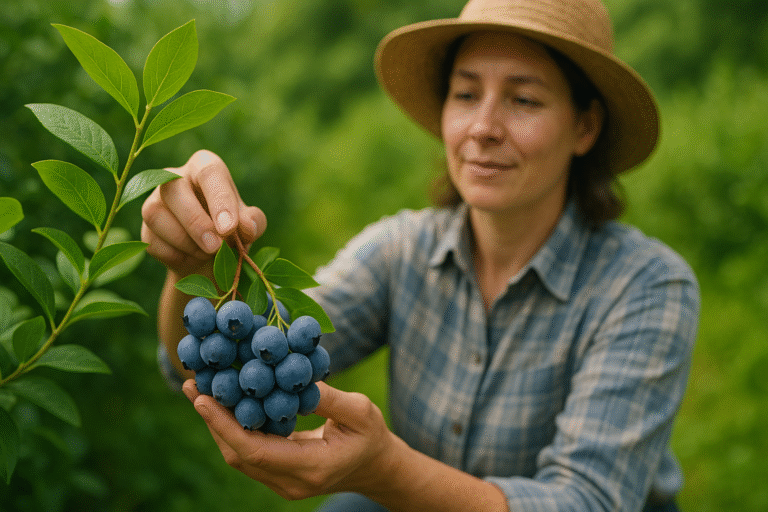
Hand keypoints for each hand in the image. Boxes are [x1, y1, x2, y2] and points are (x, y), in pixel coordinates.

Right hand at [141, 150, 266, 275]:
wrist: (210, 257)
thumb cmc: (231, 230)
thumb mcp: (249, 225)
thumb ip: (254, 222)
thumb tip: (247, 226)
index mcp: (205, 167)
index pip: (209, 172)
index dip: (219, 200)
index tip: (229, 228)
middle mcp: (175, 177)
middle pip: (173, 189)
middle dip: (196, 223)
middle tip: (216, 247)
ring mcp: (154, 201)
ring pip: (156, 215)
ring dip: (186, 242)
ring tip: (208, 253)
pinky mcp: (145, 228)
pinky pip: (153, 241)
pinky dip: (176, 255)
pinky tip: (191, 258)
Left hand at [182, 379, 397, 500]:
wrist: (375, 467)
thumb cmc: (371, 436)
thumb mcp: (360, 411)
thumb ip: (329, 397)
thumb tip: (294, 376)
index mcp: (312, 467)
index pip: (256, 451)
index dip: (225, 425)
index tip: (204, 399)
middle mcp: (291, 482)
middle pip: (239, 455)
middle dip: (212, 421)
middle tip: (194, 386)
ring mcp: (282, 483)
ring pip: (239, 456)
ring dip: (217, 424)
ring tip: (200, 390)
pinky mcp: (277, 475)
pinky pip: (248, 453)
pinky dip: (232, 428)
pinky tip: (223, 403)